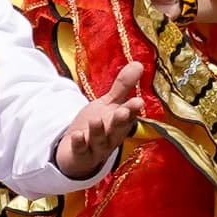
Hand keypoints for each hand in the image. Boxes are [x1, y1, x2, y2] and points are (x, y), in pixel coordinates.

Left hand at [51, 63, 145, 181]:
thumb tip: (139, 63)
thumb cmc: (99, 126)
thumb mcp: (109, 105)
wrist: (79, 153)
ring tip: (96, 120)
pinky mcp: (80, 153)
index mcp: (119, 123)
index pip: (128, 116)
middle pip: (116, 129)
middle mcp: (111, 136)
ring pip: (99, 140)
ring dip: (98, 132)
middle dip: (120, 121)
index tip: (138, 100)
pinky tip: (76, 135)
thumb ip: (122, 86)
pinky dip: (79, 143)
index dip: (132, 109)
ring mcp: (95, 146)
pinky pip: (80, 149)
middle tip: (123, 111)